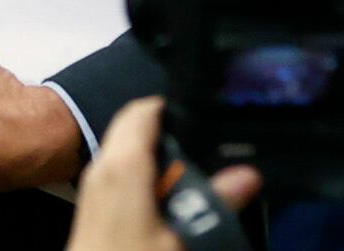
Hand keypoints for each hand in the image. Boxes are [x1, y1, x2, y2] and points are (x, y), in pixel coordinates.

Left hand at [65, 98, 260, 250]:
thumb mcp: (182, 237)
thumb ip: (215, 202)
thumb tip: (250, 174)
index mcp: (122, 163)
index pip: (144, 110)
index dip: (173, 106)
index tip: (204, 114)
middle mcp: (103, 163)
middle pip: (133, 125)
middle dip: (167, 130)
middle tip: (205, 145)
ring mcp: (94, 181)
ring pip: (125, 147)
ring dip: (155, 152)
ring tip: (191, 170)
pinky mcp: (93, 200)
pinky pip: (119, 167)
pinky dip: (141, 168)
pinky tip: (166, 193)